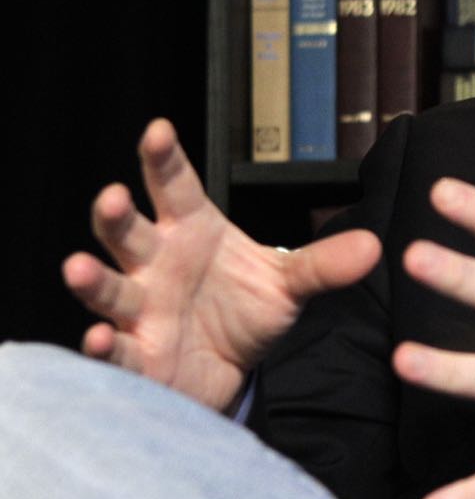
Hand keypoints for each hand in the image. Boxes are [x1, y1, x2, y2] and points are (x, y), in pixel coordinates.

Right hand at [63, 118, 379, 411]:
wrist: (232, 368)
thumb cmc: (247, 311)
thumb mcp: (289, 285)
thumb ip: (325, 265)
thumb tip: (374, 245)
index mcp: (192, 231)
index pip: (174, 187)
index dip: (163, 160)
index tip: (158, 130)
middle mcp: (156, 264)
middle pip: (128, 232)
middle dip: (116, 215)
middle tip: (112, 196)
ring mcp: (141, 309)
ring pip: (110, 288)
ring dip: (92, 280)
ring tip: (76, 268)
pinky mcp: (137, 355)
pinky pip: (117, 350)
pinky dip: (105, 348)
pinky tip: (100, 342)